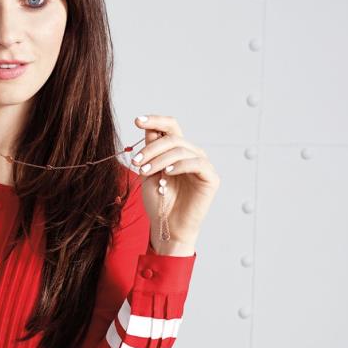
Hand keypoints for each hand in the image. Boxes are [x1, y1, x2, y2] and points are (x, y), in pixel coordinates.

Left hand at [130, 114, 219, 248]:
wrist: (167, 227)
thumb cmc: (158, 202)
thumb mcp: (148, 173)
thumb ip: (150, 151)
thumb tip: (148, 127)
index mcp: (177, 151)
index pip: (170, 127)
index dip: (155, 120)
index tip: (137, 120)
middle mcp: (192, 154)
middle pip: (172, 137)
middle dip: (151, 148)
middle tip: (136, 162)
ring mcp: (203, 165)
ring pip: (181, 149)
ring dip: (159, 159)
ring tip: (144, 172)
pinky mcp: (211, 178)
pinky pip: (196, 163)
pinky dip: (180, 165)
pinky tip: (166, 173)